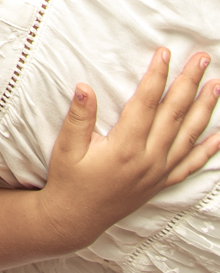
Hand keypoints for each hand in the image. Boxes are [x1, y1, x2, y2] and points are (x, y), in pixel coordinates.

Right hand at [39, 48, 219, 250]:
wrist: (76, 219)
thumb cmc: (69, 180)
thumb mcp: (66, 148)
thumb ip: (79, 117)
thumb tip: (84, 87)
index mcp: (124, 147)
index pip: (147, 103)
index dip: (157, 75)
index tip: (165, 53)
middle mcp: (148, 159)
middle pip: (174, 114)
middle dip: (189, 82)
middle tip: (202, 59)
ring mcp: (158, 172)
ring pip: (188, 135)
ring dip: (204, 108)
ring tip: (216, 85)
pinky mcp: (161, 182)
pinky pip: (191, 164)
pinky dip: (207, 149)